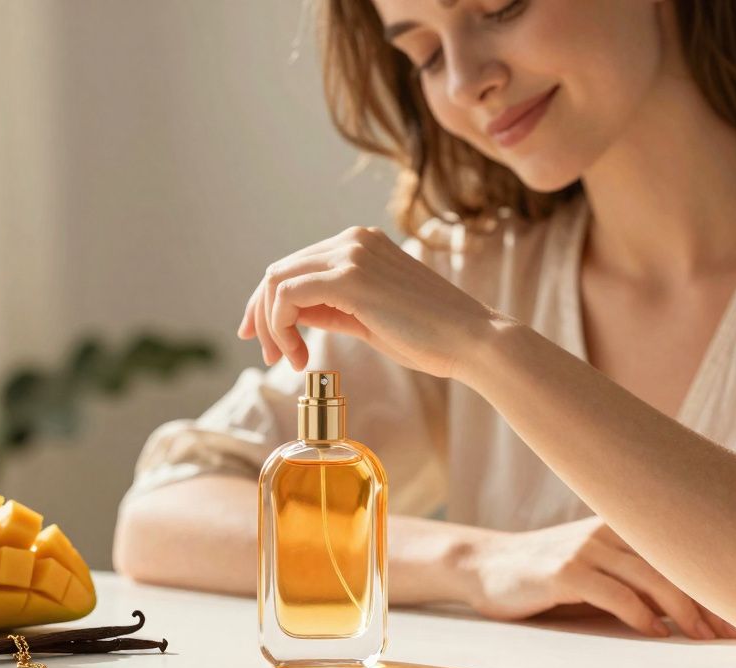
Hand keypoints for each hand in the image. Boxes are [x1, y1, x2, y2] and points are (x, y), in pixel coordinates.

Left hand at [236, 226, 500, 377]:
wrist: (471, 340)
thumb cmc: (430, 337)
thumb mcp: (370, 318)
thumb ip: (332, 309)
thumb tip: (294, 317)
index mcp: (361, 244)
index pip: (297, 267)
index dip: (270, 304)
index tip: (267, 340)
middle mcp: (353, 240)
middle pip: (280, 270)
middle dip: (263, 315)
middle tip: (269, 355)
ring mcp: (351, 254)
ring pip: (278, 281)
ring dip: (272, 325)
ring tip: (289, 360)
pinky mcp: (349, 277)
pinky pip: (288, 296)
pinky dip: (281, 327)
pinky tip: (298, 355)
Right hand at [465, 517, 735, 639]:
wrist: (486, 565)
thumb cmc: (548, 573)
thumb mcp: (595, 565)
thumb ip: (634, 574)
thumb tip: (688, 605)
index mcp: (620, 522)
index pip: (677, 549)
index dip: (711, 581)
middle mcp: (607, 529)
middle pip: (672, 562)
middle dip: (707, 599)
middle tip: (731, 631)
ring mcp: (585, 549)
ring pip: (648, 577)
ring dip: (682, 610)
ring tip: (703, 637)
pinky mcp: (563, 572)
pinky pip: (612, 593)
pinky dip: (638, 613)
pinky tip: (655, 631)